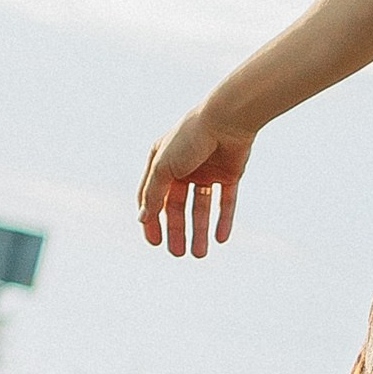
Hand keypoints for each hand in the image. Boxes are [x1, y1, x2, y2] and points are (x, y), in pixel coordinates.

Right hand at [139, 101, 251, 258]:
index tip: (154, 242)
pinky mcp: (230, 173)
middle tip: (178, 254)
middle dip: (177, 231)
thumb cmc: (190, 138)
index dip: (152, 220)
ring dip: (200, 231)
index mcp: (161, 161)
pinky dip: (223, 219)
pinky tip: (221, 239)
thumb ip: (152, 194)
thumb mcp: (163, 167)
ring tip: (200, 254)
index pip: (152, 197)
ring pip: (202, 207)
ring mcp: (207, 170)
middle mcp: (183, 166)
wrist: (227, 119)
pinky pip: (225, 201)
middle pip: (178, 206)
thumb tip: (142, 218)